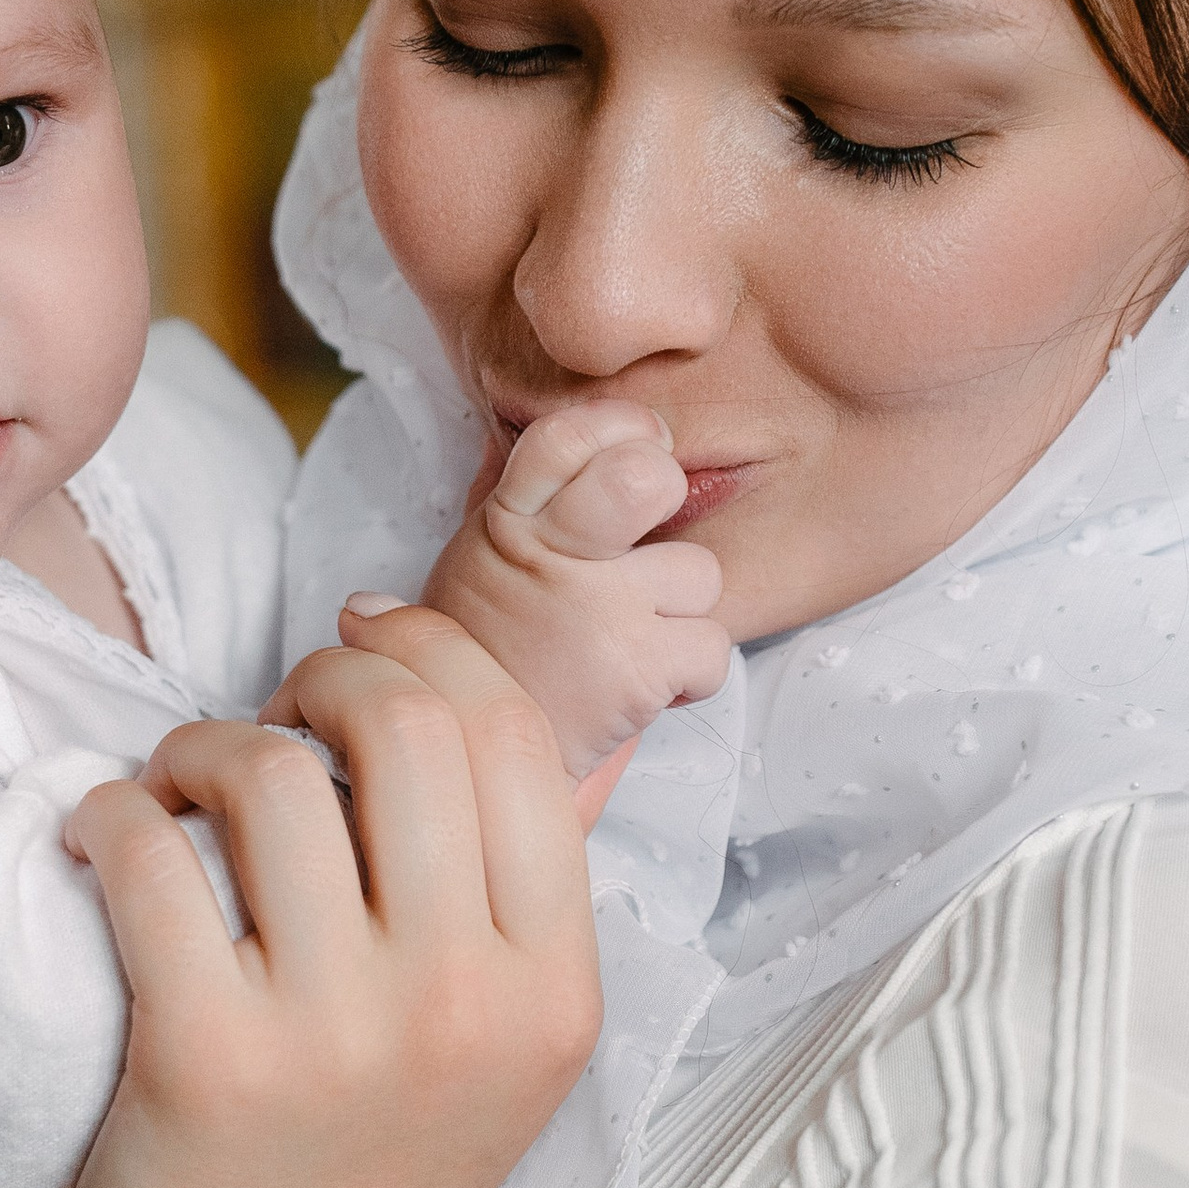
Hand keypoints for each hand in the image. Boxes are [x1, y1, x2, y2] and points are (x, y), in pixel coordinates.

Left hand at [62, 607, 602, 1187]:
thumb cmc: (376, 1165)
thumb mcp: (505, 1042)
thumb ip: (509, 889)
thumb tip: (465, 693)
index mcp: (551, 989)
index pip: (514, 738)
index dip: (427, 650)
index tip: (358, 646)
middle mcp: (460, 1004)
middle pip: (404, 728)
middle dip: (319, 680)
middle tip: (270, 717)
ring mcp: (335, 1033)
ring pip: (269, 777)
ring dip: (203, 748)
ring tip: (179, 791)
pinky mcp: (206, 1059)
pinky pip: (147, 857)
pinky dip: (109, 815)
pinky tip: (106, 841)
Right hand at [424, 401, 729, 823]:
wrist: (476, 760)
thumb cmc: (488, 658)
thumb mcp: (477, 562)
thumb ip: (518, 500)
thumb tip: (537, 433)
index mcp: (510, 523)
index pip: (566, 436)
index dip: (620, 427)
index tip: (641, 444)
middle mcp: (553, 557)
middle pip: (642, 478)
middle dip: (666, 495)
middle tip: (652, 532)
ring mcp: (598, 613)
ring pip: (699, 573)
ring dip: (682, 614)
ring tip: (634, 642)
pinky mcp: (638, 671)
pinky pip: (712, 649)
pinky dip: (691, 677)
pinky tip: (648, 687)